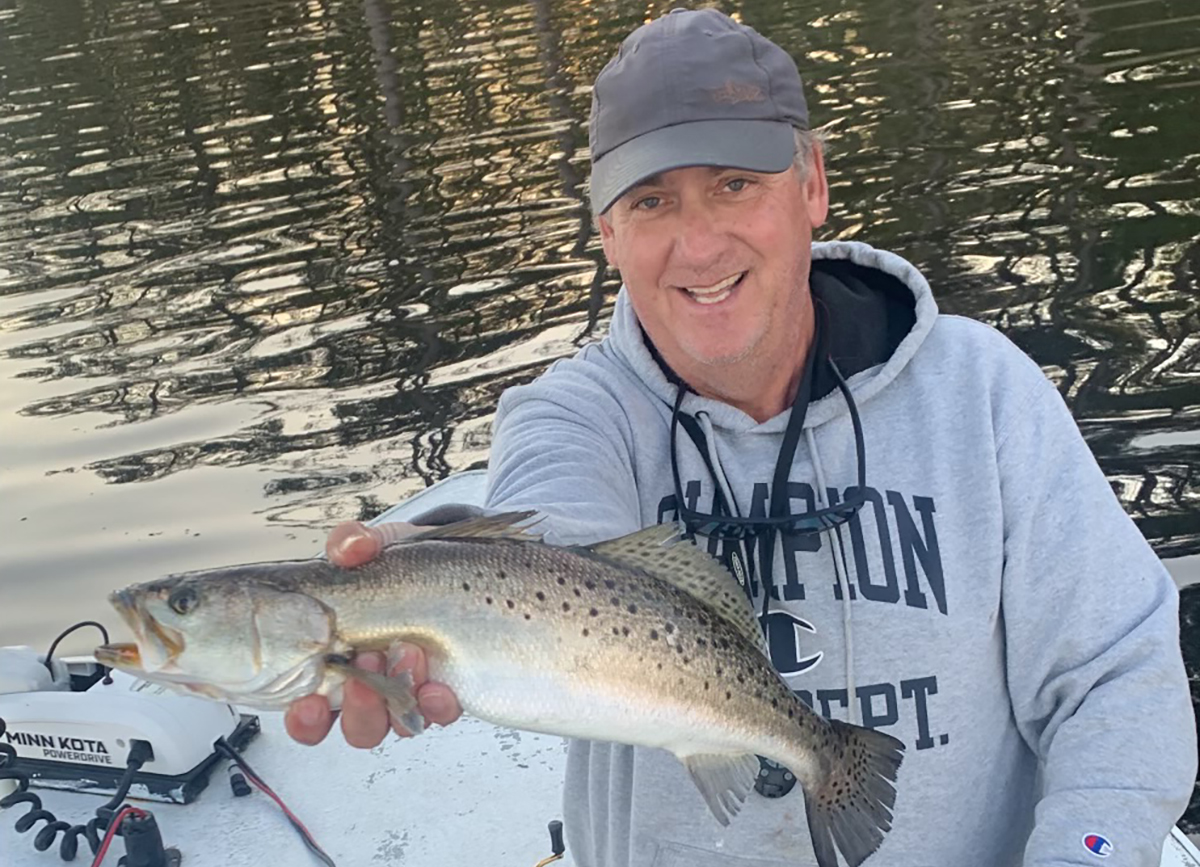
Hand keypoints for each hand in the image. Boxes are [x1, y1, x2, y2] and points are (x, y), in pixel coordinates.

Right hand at [284, 521, 463, 747]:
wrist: (454, 564)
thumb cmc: (401, 566)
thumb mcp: (373, 547)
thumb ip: (353, 543)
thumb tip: (350, 548)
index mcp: (337, 661)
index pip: (309, 708)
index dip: (306, 719)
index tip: (308, 703)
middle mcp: (371, 686)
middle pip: (355, 726)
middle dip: (359, 705)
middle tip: (367, 662)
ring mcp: (410, 691)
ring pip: (395, 726)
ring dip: (396, 702)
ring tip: (407, 654)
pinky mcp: (447, 690)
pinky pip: (440, 714)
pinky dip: (438, 706)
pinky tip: (439, 687)